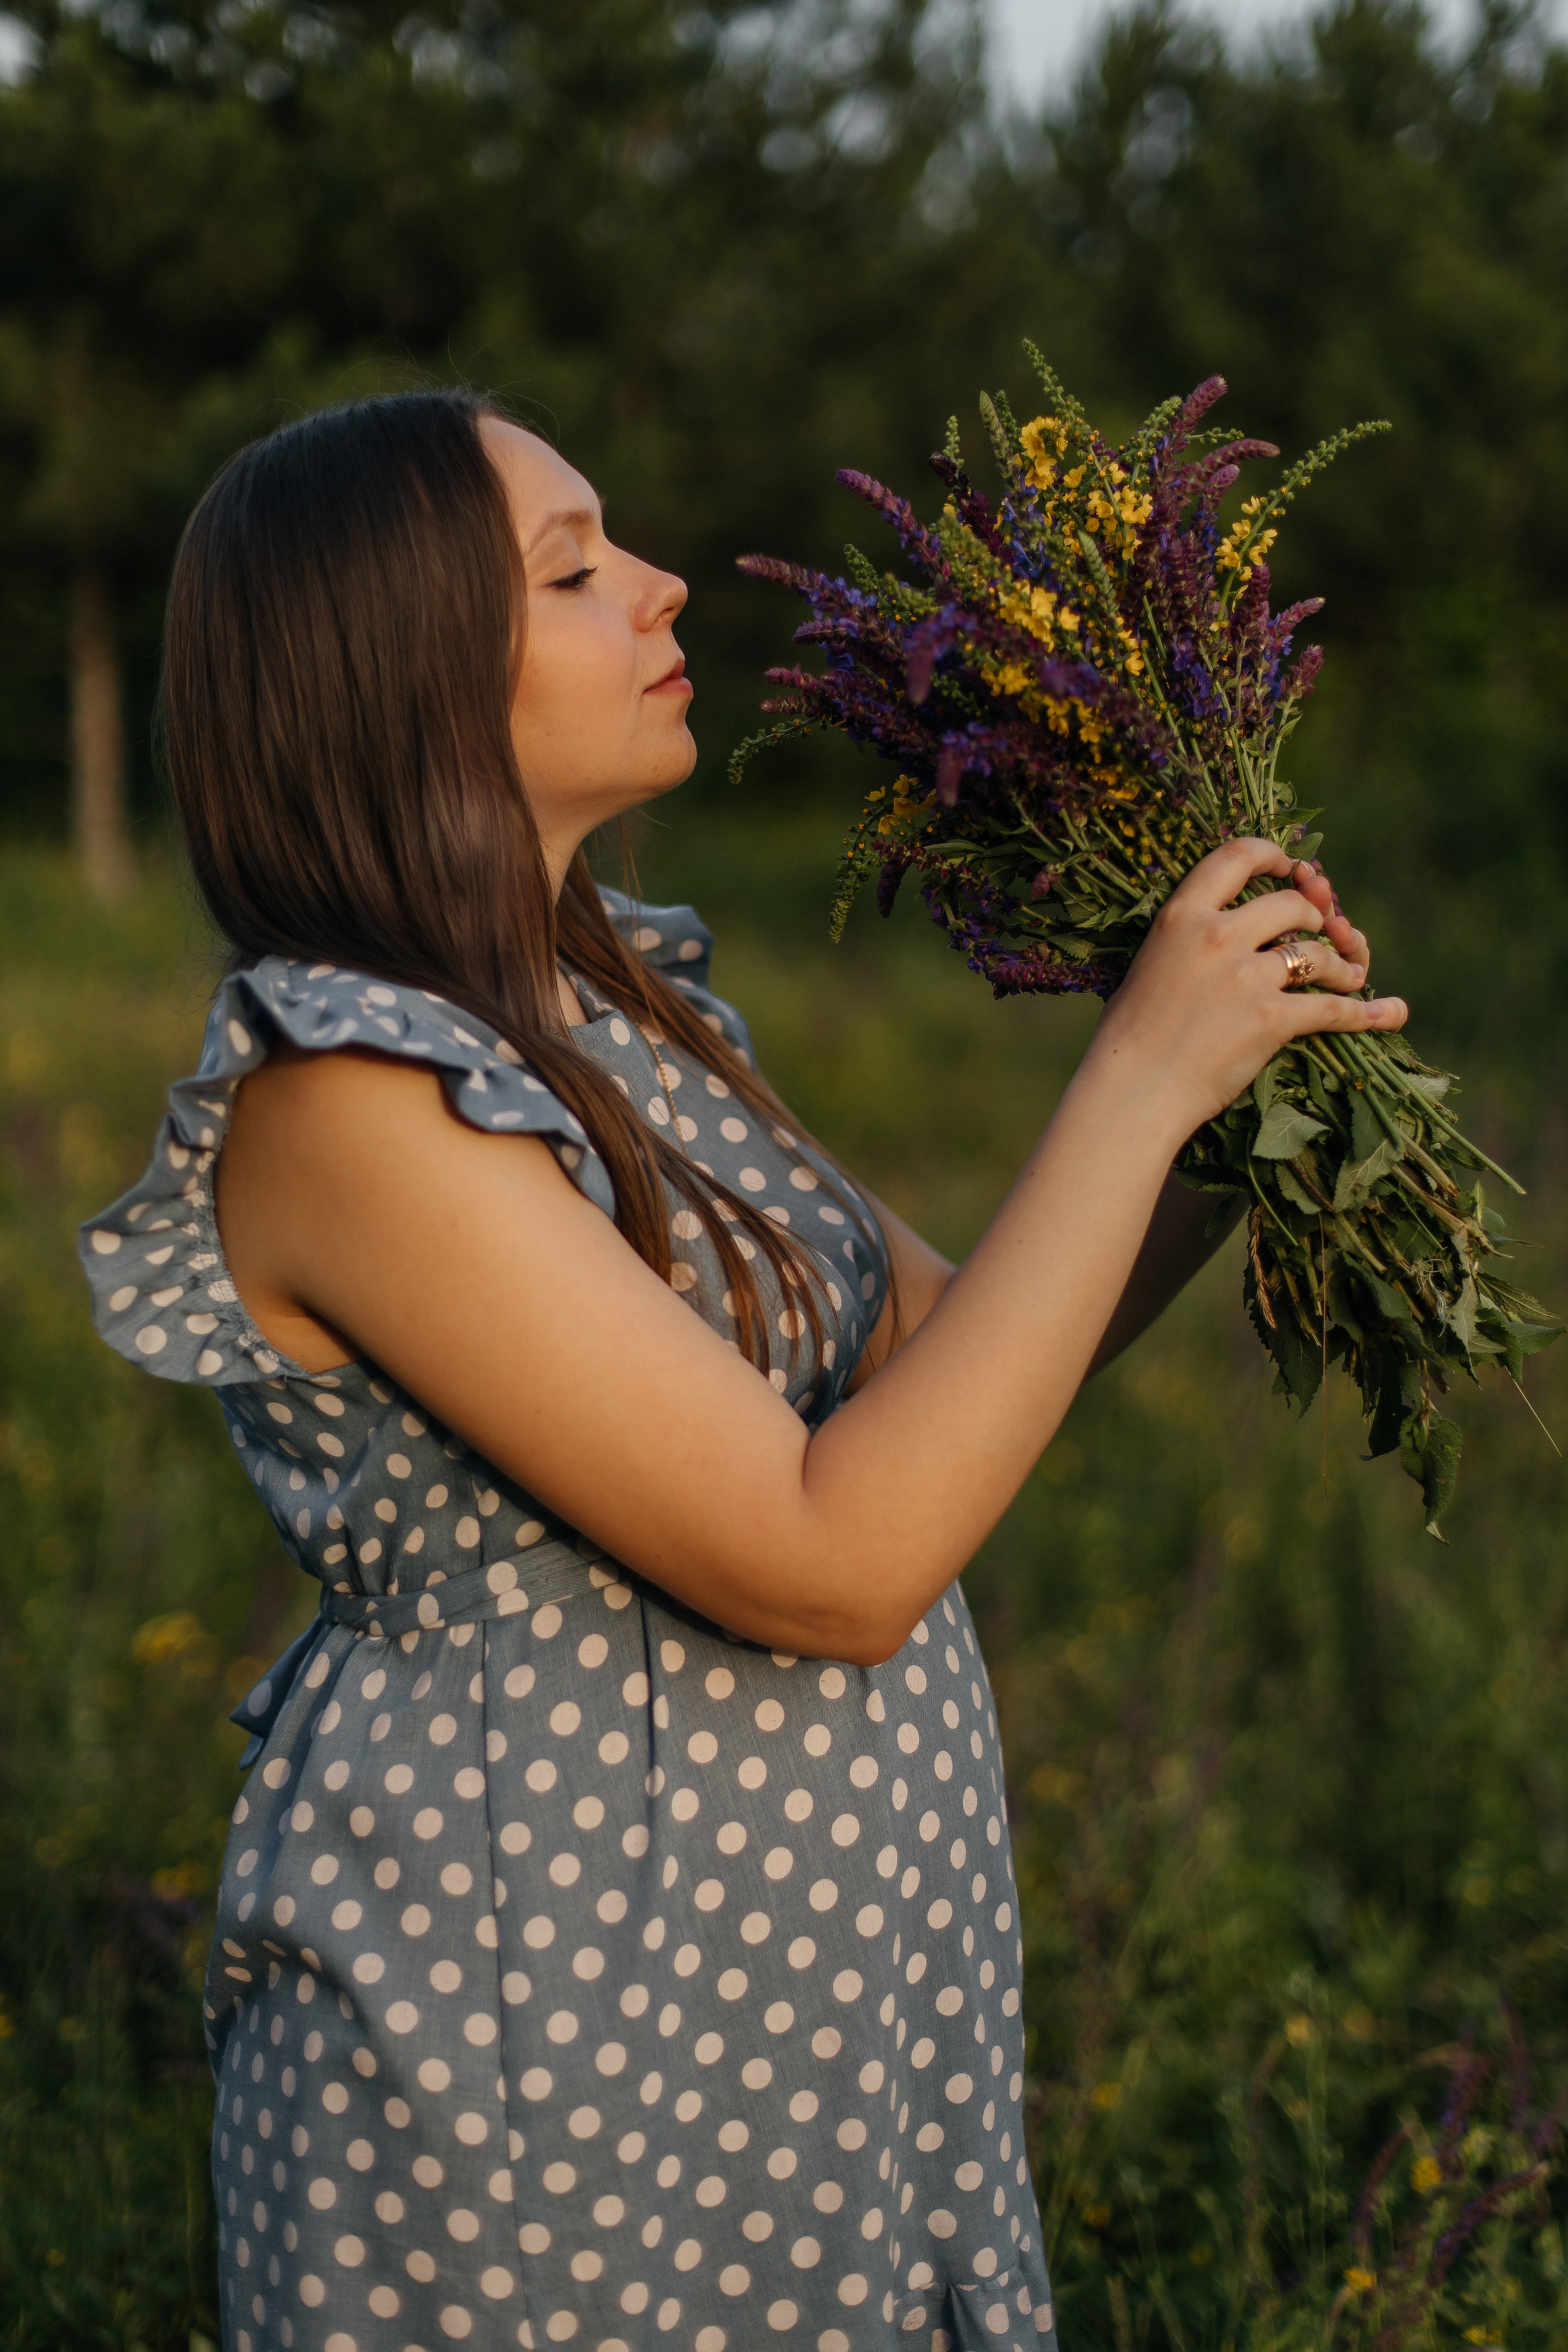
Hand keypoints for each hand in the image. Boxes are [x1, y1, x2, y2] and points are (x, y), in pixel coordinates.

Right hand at [1084, 837, 1406, 1141]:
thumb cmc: (1127, 1037)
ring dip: (1342, 966)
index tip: (1292, 867)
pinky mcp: (1270, 1020)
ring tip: (1350, 978)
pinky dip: (1367, 1012)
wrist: (1131, 1090)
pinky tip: (1389, 1013)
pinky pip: (1333, 1008)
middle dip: (1316, 918)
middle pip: (1290, 905)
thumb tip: (1225, 930)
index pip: (1236, 857)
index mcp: (1181, 916)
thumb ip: (1186, 940)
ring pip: (1317, 954)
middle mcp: (1217, 936)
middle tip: (1323, 934)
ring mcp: (1245, 977)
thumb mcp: (1149, 964)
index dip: (1273, 854)